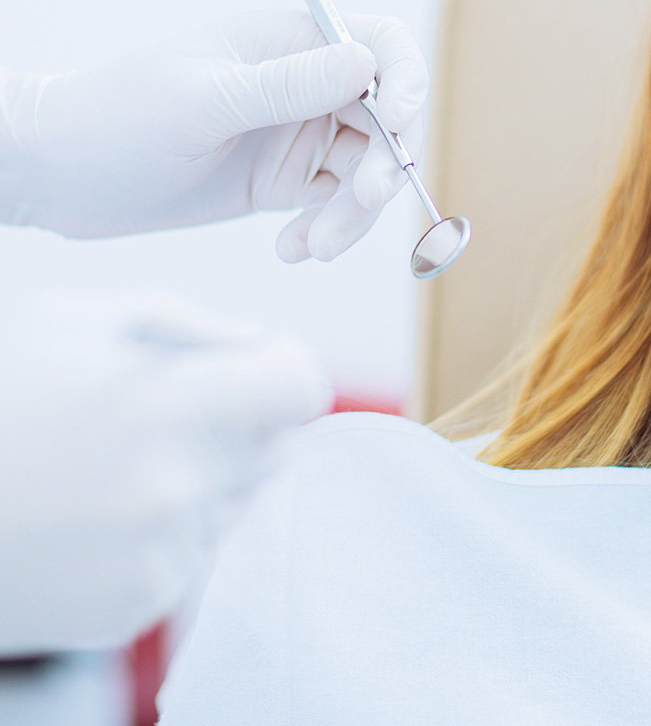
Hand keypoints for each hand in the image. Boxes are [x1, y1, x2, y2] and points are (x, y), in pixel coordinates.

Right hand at [0, 292, 331, 653]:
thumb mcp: (64, 324)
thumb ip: (181, 324)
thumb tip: (258, 342)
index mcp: (165, 405)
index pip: (301, 389)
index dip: (282, 371)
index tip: (255, 367)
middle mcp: (173, 489)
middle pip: (276, 449)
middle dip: (238, 426)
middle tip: (154, 418)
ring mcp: (155, 558)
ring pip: (234, 505)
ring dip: (198, 483)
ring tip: (102, 470)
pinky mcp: (133, 610)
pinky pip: (189, 557)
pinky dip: (157, 536)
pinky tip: (86, 521)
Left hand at [3, 8, 428, 260]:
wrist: (64, 177)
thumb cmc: (119, 119)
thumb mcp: (206, 102)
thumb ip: (290, 86)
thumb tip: (369, 65)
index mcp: (291, 42)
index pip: (381, 45)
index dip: (405, 81)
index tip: (398, 124)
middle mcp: (307, 84)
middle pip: (389, 119)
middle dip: (385, 165)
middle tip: (363, 204)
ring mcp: (299, 134)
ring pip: (368, 171)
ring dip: (354, 214)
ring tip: (313, 247)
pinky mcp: (288, 182)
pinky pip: (337, 206)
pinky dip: (327, 230)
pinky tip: (291, 249)